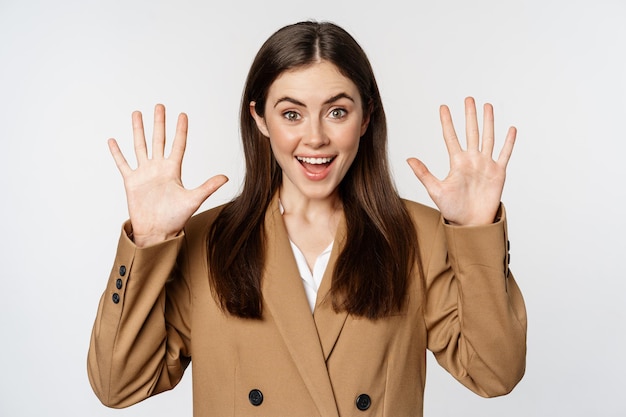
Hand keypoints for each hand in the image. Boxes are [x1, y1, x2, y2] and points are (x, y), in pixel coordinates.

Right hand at [108, 104, 227, 246]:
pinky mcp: (131, 182)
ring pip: (140, 146)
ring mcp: (144, 174)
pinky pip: (123, 164)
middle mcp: (158, 169)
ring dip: (138, 130)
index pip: (178, 145)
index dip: (180, 130)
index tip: (182, 115)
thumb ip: (208, 187)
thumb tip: (226, 177)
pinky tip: (113, 140)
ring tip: (137, 114)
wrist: (157, 232)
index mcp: (173, 170)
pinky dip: (117, 153)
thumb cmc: (176, 219)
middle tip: (160, 106)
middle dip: (159, 123)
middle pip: (158, 140)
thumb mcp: (193, 200)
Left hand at [407, 97, 515, 225]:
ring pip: (488, 138)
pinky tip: (510, 129)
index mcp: (457, 162)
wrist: (470, 223)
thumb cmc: (452, 209)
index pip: (451, 137)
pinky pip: (504, 154)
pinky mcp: (498, 173)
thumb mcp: (435, 190)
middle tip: (469, 99)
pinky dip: (508, 142)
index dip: (447, 122)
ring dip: (488, 122)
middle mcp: (472, 160)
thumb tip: (408, 159)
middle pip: (471, 132)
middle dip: (470, 115)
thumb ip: (423, 173)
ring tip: (487, 106)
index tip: (443, 107)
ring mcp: (485, 165)